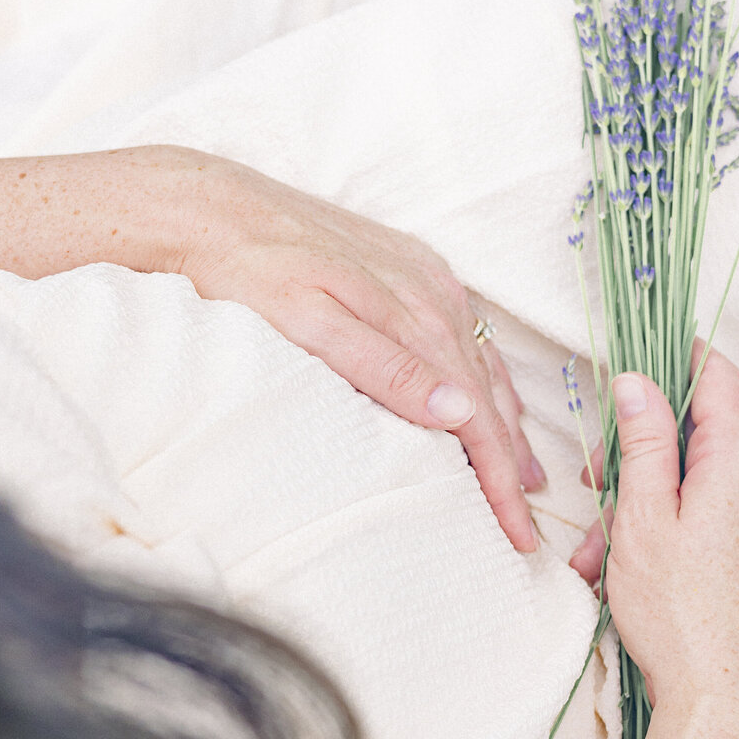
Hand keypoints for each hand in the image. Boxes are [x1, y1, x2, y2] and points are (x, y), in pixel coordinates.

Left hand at [173, 150, 544, 552]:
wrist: (213, 208)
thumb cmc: (249, 272)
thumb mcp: (308, 323)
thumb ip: (382, 366)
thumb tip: (458, 410)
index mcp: (417, 315)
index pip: (477, 415)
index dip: (499, 479)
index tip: (517, 531)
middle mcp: (434, 294)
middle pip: (489, 395)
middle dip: (512, 463)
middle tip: (525, 525)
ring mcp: (426, 279)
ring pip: (483, 365)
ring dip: (505, 423)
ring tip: (524, 475)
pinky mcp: (410, 266)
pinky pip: (465, 335)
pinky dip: (483, 379)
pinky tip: (484, 399)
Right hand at [570, 342, 738, 736]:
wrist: (723, 701)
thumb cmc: (678, 614)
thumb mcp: (642, 518)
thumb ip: (642, 442)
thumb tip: (638, 380)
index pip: (716, 375)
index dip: (671, 361)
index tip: (629, 373)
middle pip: (701, 428)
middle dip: (640, 448)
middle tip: (596, 483)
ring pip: (698, 477)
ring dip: (644, 499)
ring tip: (598, 551)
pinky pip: (712, 513)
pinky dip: (668, 525)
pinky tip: (625, 567)